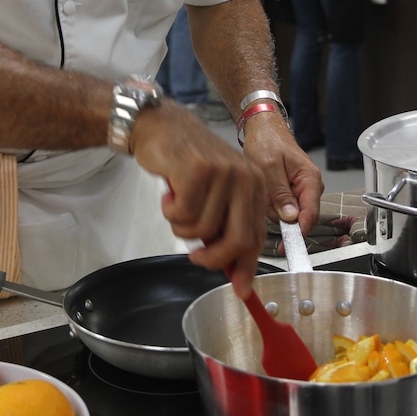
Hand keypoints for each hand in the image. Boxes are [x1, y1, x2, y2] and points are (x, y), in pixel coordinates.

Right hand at [129, 101, 266, 298]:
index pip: (257, 235)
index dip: (247, 266)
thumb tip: (233, 267)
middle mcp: (245, 177)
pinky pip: (183, 215)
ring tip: (176, 205)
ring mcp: (223, 173)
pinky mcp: (198, 171)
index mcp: (255, 184)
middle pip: (237, 240)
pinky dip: (170, 212)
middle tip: (196, 257)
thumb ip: (226, 223)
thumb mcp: (215, 191)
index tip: (240, 289)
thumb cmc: (185, 161)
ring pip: (203, 230)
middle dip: (214, 258)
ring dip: (182, 226)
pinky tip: (169, 194)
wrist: (159, 126)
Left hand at [237, 113, 322, 236]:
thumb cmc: (267, 140)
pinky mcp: (289, 193)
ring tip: (263, 184)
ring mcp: (299, 191)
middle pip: (297, 217)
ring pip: (285, 214)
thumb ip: (280, 193)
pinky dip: (268, 201)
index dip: (299, 232)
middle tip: (264, 192)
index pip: (310, 215)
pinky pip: (279, 207)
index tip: (286, 245)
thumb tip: (291, 218)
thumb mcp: (269, 165)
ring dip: (270, 204)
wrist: (262, 129)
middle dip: (277, 211)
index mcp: (310, 180)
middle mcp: (309, 187)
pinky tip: (264, 187)